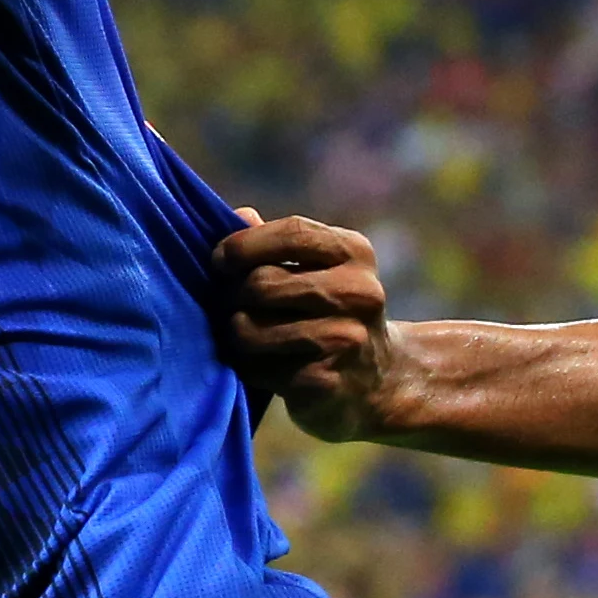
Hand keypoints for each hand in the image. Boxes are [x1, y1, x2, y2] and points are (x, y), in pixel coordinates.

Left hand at [213, 211, 397, 440]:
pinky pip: (259, 369)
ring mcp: (346, 339)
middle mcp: (358, 292)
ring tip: (246, 335)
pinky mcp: (326, 382)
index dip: (244, 244)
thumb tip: (240, 215)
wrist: (377, 379)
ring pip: (252, 329)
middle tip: (233, 306)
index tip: (220, 261)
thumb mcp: (315, 269)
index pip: (291, 232)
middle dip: (234, 296)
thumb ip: (277, 242)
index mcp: (355, 252)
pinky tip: (263, 366)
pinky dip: (249, 368)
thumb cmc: (329, 313)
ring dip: (237, 334)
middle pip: (262, 283)